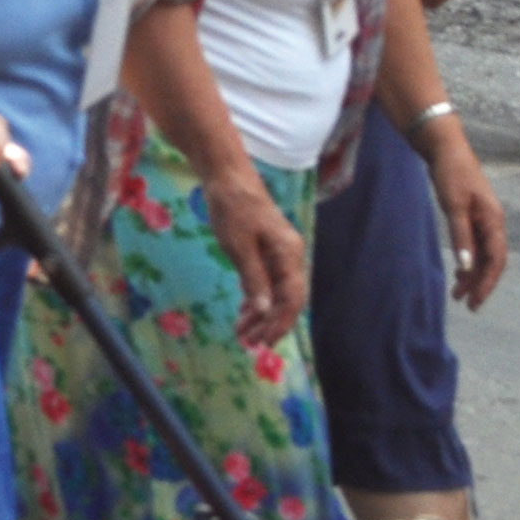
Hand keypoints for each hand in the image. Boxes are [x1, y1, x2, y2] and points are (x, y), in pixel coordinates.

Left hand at [204, 161, 308, 346]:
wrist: (227, 176)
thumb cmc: (233, 207)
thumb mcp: (239, 246)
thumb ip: (253, 278)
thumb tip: (264, 309)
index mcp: (288, 254)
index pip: (292, 298)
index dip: (280, 322)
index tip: (265, 341)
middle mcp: (289, 255)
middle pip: (285, 298)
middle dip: (269, 322)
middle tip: (249, 344)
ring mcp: (278, 252)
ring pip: (274, 291)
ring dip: (259, 313)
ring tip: (242, 334)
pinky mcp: (264, 249)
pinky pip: (265, 280)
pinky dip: (254, 297)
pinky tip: (243, 313)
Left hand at [420, 122, 508, 308]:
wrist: (445, 149)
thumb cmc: (451, 174)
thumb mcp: (454, 206)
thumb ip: (461, 236)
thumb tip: (466, 266)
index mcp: (494, 221)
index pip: (496, 260)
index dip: (488, 282)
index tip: (475, 301)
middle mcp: (493, 223)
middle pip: (491, 261)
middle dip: (480, 284)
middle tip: (467, 305)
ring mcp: (483, 220)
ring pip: (482, 255)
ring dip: (472, 274)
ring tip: (457, 294)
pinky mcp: (472, 217)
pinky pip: (475, 246)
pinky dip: (467, 260)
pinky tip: (458, 272)